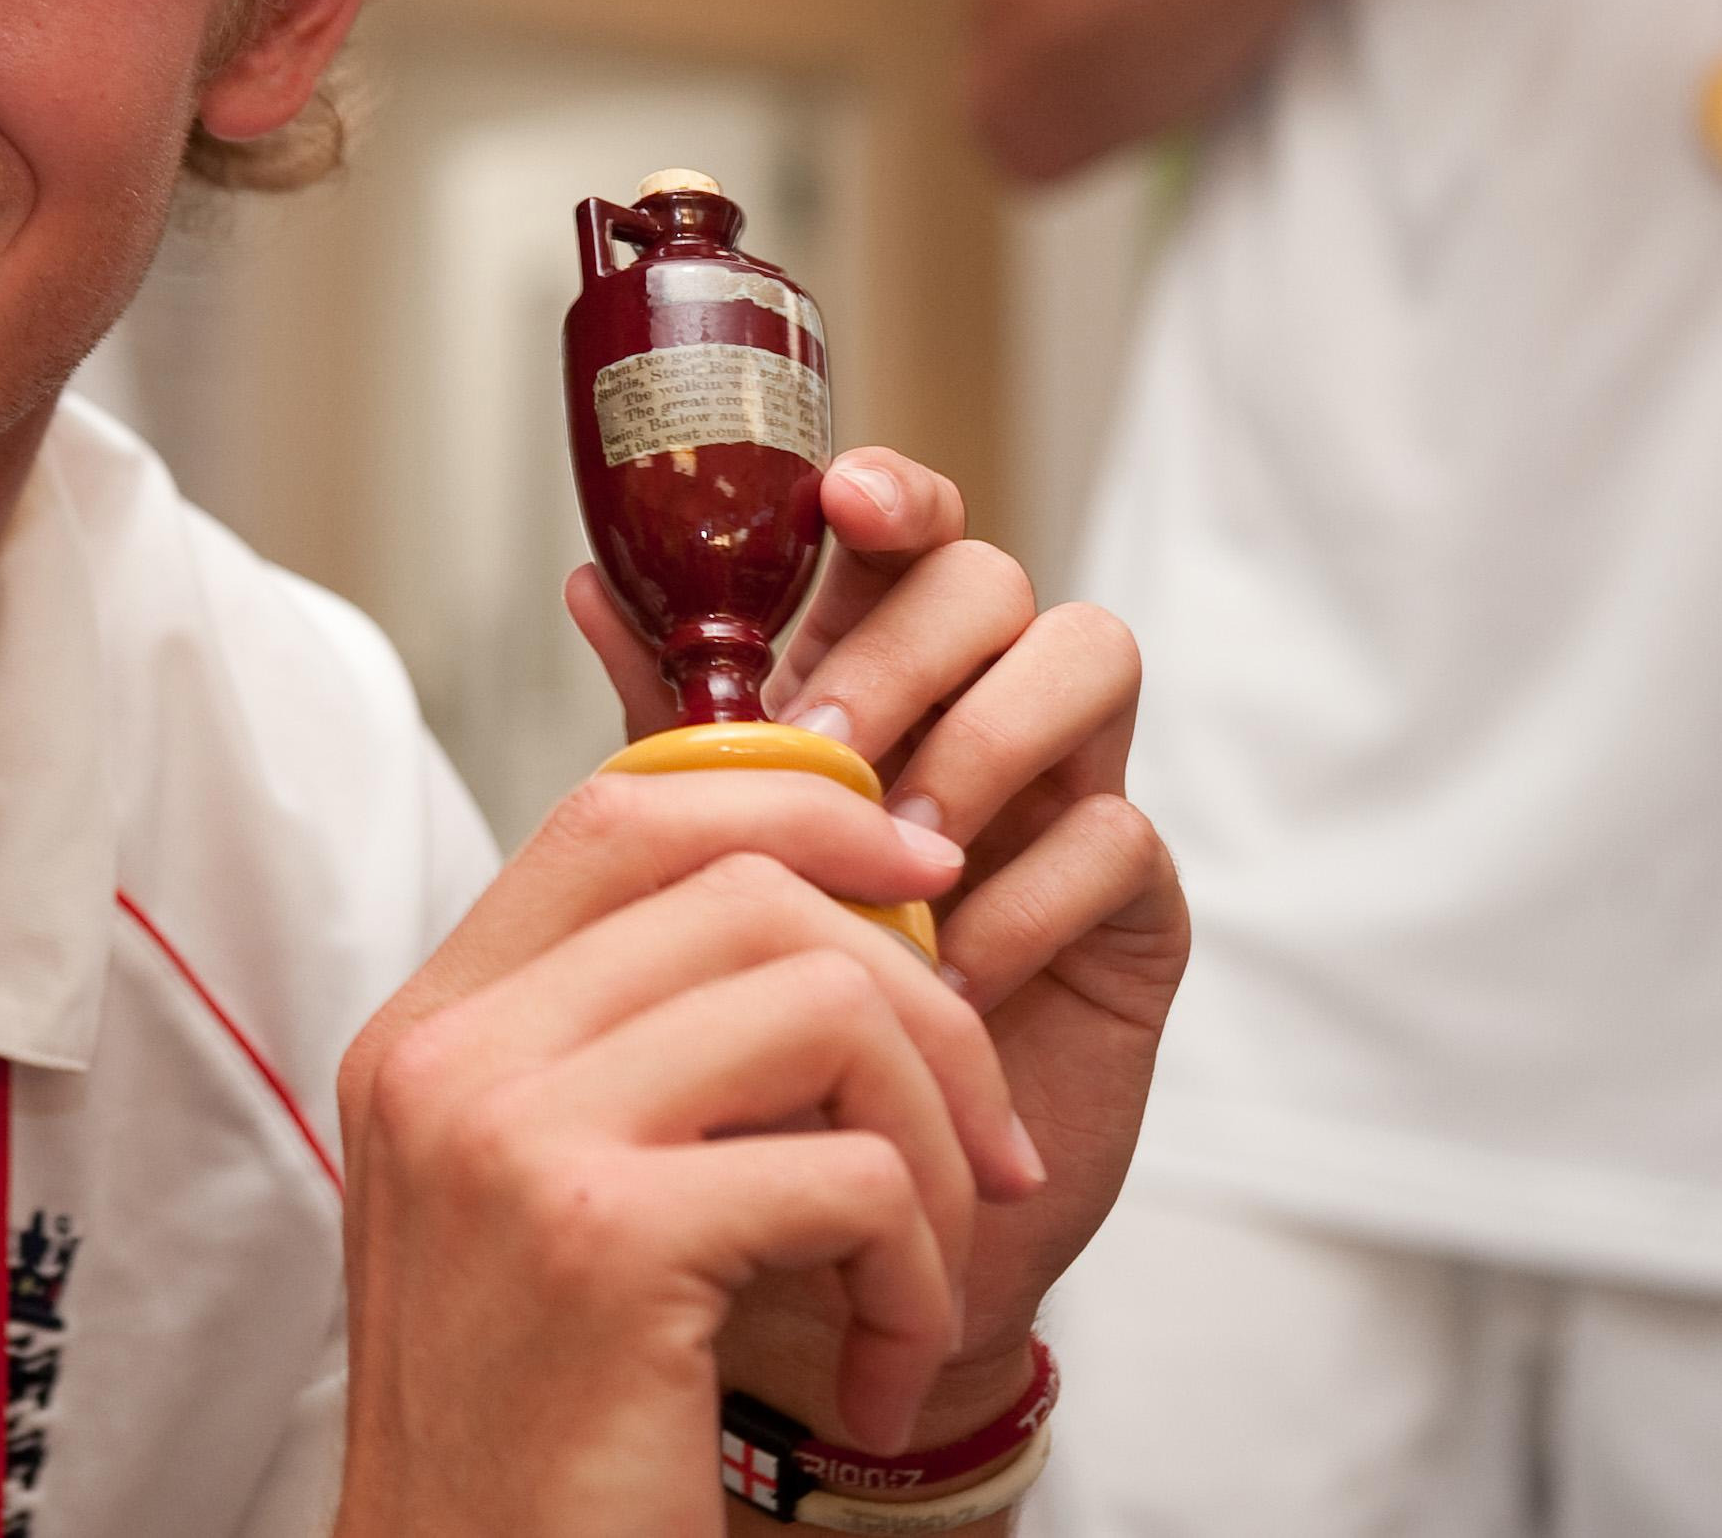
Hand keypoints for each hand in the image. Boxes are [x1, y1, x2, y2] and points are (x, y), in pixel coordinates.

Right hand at [331, 497, 1059, 1534]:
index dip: (795, 804)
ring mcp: (513, 1137)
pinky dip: (915, 1281)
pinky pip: (854, 1179)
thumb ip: (626, 1054)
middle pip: (747, 891)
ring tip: (921, 1275)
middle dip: (923, 1003)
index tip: (920, 877)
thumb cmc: (540, 1425)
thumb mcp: (541, 1200)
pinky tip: (878, 1375)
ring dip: (936, 1150)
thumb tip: (829, 915)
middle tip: (985, 1138)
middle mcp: (451, 1059)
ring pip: (826, 1006)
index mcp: (430, 1032)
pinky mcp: (604, 1238)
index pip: (621, 813)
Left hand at [570, 449, 1187, 1473]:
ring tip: (901, 851)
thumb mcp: (697, 856)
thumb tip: (587, 578)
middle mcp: (977, 716)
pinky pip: (1116, 835)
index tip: (841, 503)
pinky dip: (1025, 893)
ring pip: (1091, 659)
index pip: (908, 535)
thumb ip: (670, 722)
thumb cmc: (762, 1020)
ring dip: (985, 739)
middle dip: (905, 649)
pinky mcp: (1134, 913)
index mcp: (872, 681)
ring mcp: (1064, 801)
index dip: (893, 492)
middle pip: (996, 577)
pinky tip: (951, 972)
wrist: (839, 1228)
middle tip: (828, 751)